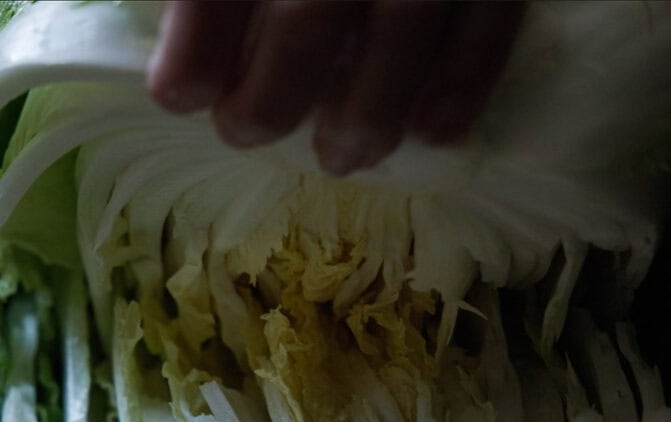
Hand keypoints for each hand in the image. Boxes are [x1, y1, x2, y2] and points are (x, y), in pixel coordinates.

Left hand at [146, 1, 523, 174]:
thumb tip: (173, 1)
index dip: (201, 35)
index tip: (177, 96)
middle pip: (314, 5)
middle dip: (275, 90)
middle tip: (245, 134)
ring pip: (409, 18)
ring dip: (372, 107)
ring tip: (343, 157)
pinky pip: (497, 8)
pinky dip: (469, 73)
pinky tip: (438, 130)